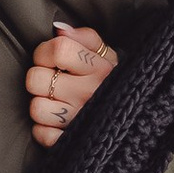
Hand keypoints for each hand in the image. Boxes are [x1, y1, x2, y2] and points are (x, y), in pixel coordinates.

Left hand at [25, 20, 117, 149]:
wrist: (137, 118)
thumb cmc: (116, 84)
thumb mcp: (109, 56)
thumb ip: (85, 38)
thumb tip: (59, 29)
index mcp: (99, 69)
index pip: (57, 50)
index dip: (45, 52)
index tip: (51, 58)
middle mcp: (89, 94)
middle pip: (36, 79)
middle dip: (40, 78)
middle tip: (54, 81)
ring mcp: (79, 120)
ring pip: (36, 108)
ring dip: (42, 105)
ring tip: (57, 103)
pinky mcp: (71, 143)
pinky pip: (42, 134)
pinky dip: (45, 130)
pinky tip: (58, 123)